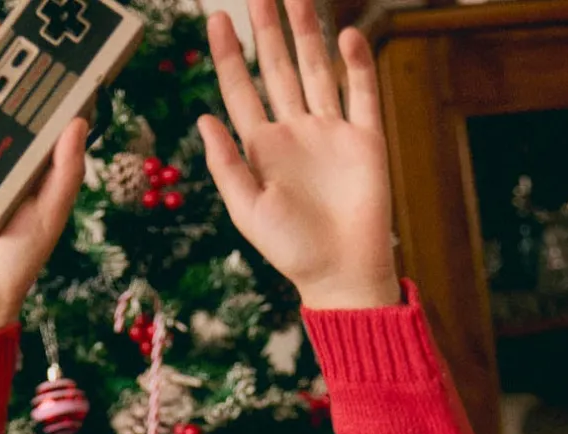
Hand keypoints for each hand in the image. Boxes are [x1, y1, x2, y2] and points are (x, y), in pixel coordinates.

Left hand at [198, 0, 399, 309]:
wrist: (342, 274)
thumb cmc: (291, 251)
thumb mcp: (247, 211)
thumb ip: (225, 165)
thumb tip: (202, 118)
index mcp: (263, 148)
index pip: (241, 90)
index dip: (228, 56)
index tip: (216, 20)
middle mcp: (295, 132)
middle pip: (278, 69)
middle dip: (267, 30)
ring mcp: (331, 132)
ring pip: (317, 70)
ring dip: (307, 33)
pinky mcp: (365, 139)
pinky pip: (361, 92)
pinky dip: (357, 64)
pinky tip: (347, 36)